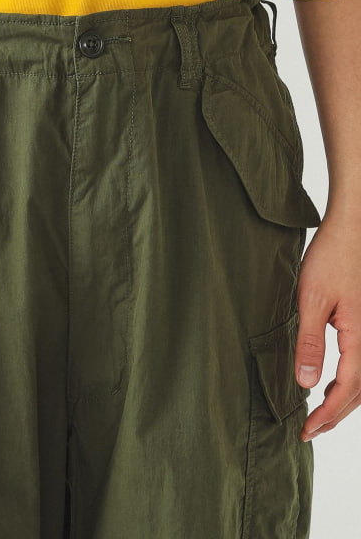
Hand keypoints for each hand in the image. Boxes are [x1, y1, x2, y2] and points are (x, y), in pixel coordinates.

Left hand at [295, 210, 360, 440]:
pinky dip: (350, 381)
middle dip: (335, 414)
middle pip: (359, 390)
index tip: (307, 429)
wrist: (352, 231)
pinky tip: (332, 383)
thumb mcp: (311, 300)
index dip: (327, 414)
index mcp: (360, 337)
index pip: (346, 389)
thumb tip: (305, 383)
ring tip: (319, 414)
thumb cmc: (331, 258)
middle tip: (310, 430)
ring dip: (344, 400)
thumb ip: (309, 342)